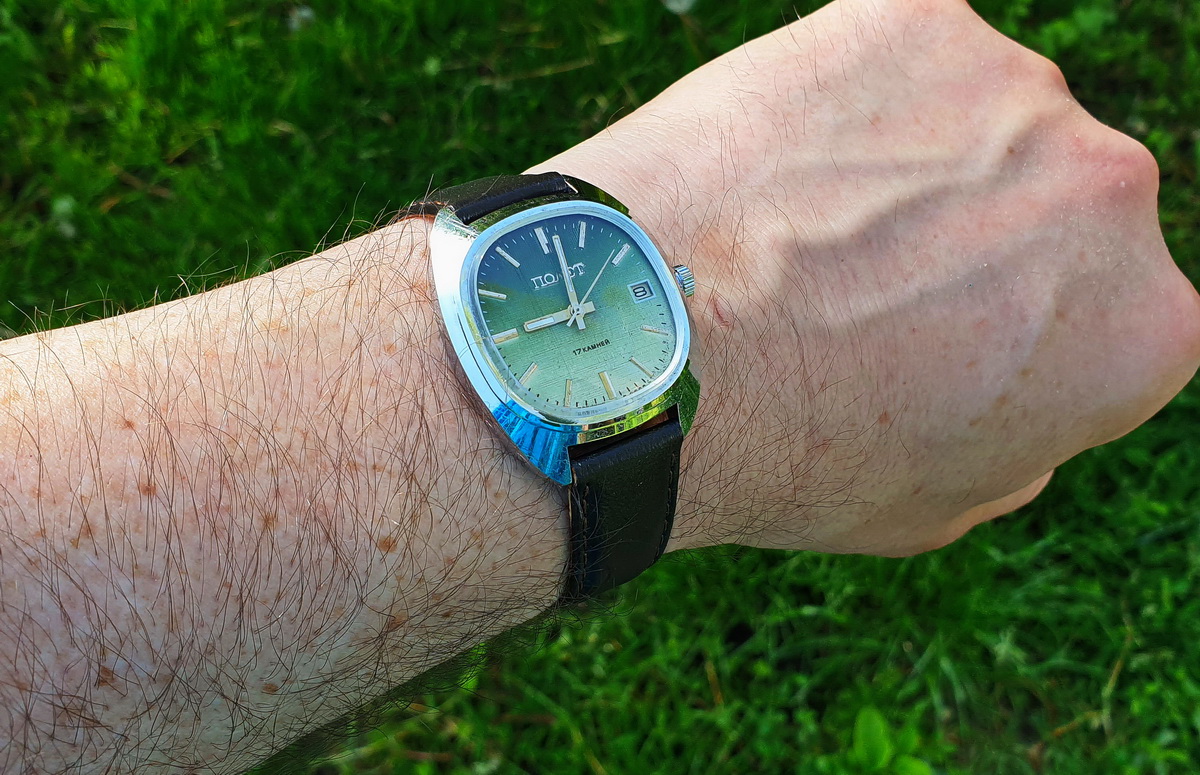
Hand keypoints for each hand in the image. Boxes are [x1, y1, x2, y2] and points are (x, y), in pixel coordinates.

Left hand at [530, 0, 1199, 555]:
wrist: (646, 363)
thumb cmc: (784, 458)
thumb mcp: (938, 504)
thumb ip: (1023, 432)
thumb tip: (1026, 381)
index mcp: (1145, 329)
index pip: (1109, 308)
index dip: (1014, 326)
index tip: (934, 337)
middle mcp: (1113, 195)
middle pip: (1053, 202)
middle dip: (976, 236)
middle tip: (858, 278)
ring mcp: (1015, 91)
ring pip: (973, 121)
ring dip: (906, 163)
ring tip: (795, 227)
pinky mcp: (911, 18)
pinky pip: (891, 54)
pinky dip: (843, 97)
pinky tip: (772, 165)